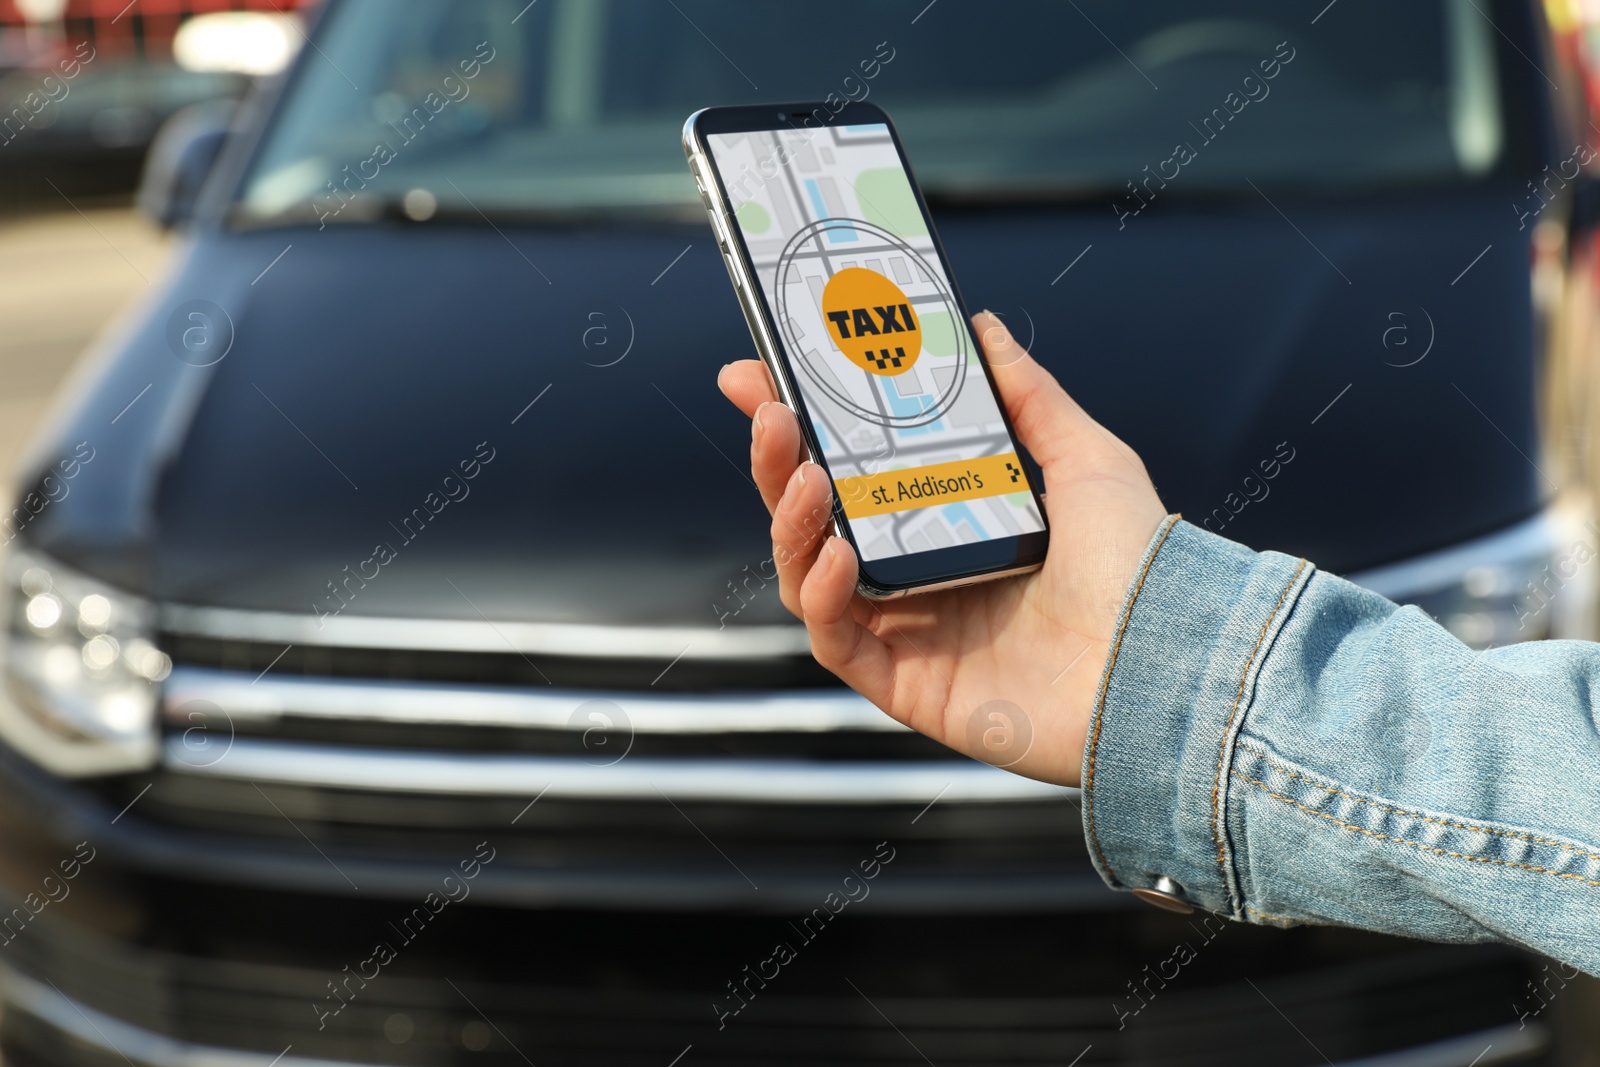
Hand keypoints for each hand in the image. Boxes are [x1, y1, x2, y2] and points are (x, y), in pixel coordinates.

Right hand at [717, 311, 1165, 786]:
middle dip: (777, 464)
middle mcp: (922, 577)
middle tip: (770, 412)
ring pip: (807, 577)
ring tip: (802, 477)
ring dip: (788, 523)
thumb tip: (983, 328)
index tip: (763, 375)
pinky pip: (836, 642)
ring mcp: (911, 634)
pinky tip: (835, 552)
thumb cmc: (1138, 566)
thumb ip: (1027, 394)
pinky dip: (820, 596)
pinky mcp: (907, 686)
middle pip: (816, 520)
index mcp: (952, 523)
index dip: (804, 427)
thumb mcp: (1084, 457)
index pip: (856, 471)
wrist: (1164, 660)